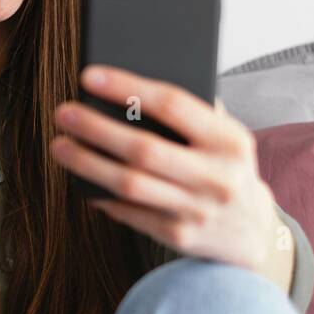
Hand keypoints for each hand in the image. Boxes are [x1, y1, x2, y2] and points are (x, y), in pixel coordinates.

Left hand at [49, 64, 285, 278]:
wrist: (254, 232)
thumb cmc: (227, 169)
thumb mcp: (227, 138)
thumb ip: (193, 115)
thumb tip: (128, 90)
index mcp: (231, 141)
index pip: (173, 104)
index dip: (127, 87)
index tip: (89, 76)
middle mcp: (217, 176)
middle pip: (143, 148)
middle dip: (96, 128)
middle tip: (64, 113)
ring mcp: (197, 210)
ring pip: (129, 184)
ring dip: (87, 163)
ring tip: (60, 146)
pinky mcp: (179, 236)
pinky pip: (129, 212)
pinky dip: (102, 195)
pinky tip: (82, 179)